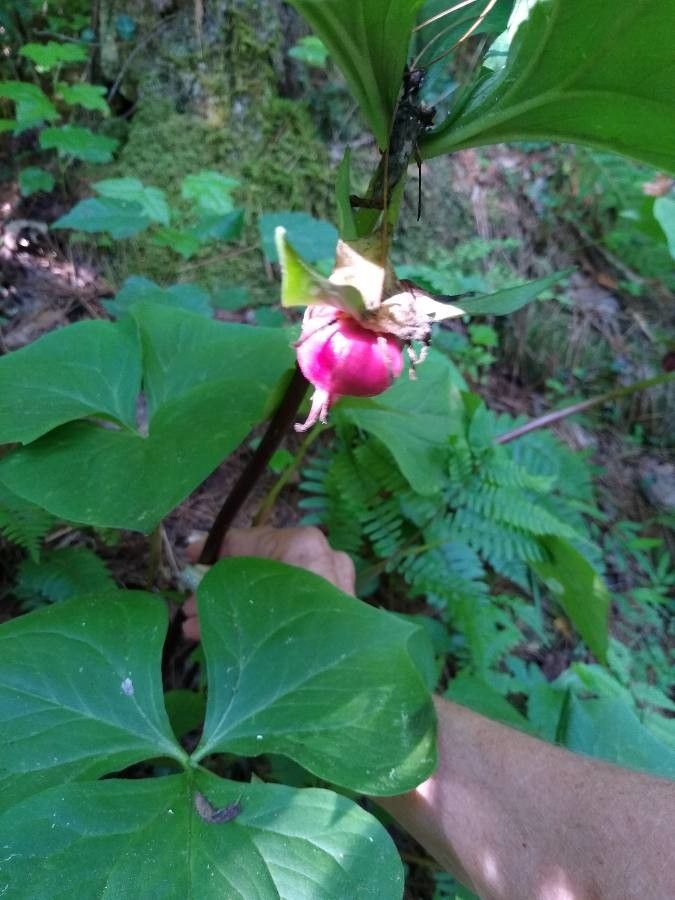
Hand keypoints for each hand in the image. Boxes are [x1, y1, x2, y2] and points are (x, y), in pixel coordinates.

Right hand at [182, 526, 355, 640]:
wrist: (339, 674)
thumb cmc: (289, 627)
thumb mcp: (245, 596)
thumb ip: (222, 580)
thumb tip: (200, 577)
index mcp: (302, 544)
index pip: (248, 539)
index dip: (212, 548)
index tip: (189, 556)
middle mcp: (321, 559)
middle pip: (258, 568)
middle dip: (219, 589)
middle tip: (190, 607)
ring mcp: (331, 588)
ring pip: (271, 592)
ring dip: (233, 608)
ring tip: (195, 629)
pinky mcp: (334, 616)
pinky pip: (289, 608)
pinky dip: (260, 619)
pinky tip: (224, 638)